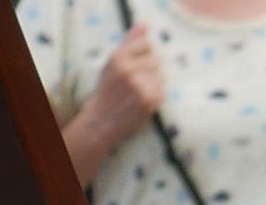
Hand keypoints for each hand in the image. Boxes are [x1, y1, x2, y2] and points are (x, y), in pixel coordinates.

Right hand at [82, 24, 165, 147]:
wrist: (103, 120)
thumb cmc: (108, 89)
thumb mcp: (112, 62)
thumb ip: (129, 42)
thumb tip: (145, 25)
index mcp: (118, 57)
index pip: (145, 43)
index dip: (145, 53)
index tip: (138, 62)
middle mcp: (129, 69)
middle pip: (155, 59)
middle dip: (150, 69)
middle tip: (137, 80)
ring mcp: (140, 85)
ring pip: (160, 74)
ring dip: (154, 81)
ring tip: (139, 90)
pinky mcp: (150, 100)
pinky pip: (162, 89)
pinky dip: (156, 93)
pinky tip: (144, 99)